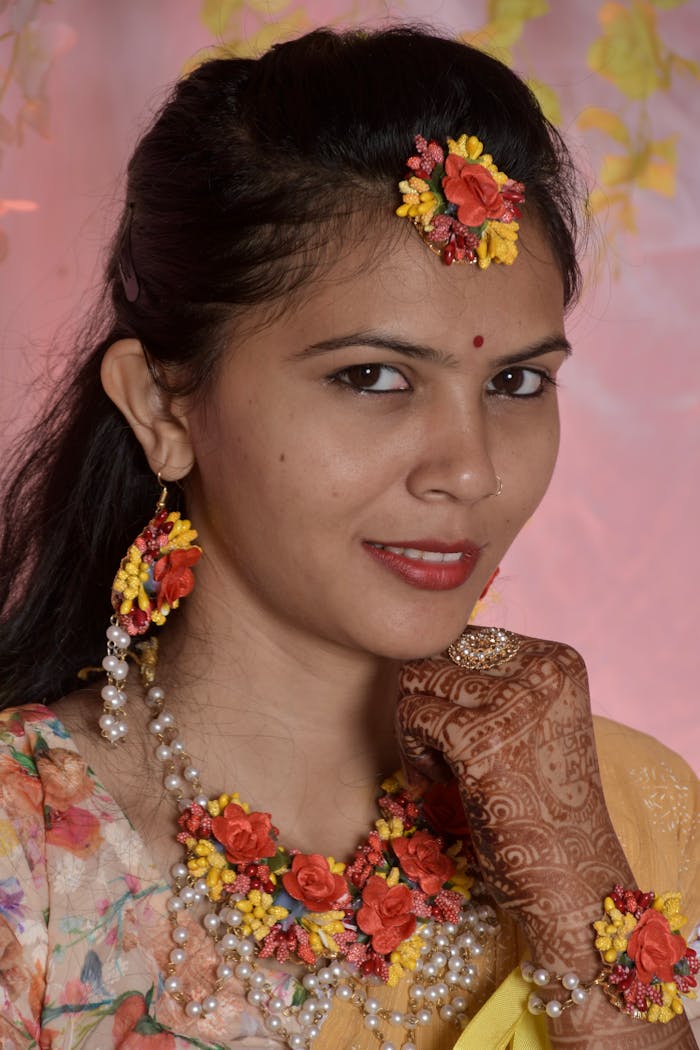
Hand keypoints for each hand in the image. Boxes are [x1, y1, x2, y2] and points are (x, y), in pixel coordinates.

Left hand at [397, 636, 698, 1047]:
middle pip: (438, 651)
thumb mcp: (531, 721)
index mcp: (558, 660)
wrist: (570, 881)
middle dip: (428, 702)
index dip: (451, 687)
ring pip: (416, 677)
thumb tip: (421, 644)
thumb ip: (494, 679)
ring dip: (416, 727)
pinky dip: (412, 754)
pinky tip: (438, 787)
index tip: (470, 738)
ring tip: (445, 770)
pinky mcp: (479, 737)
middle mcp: (542, 670)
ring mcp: (513, 701)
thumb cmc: (541, 806)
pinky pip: (411, 713)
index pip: (466, 638)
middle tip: (446, 755)